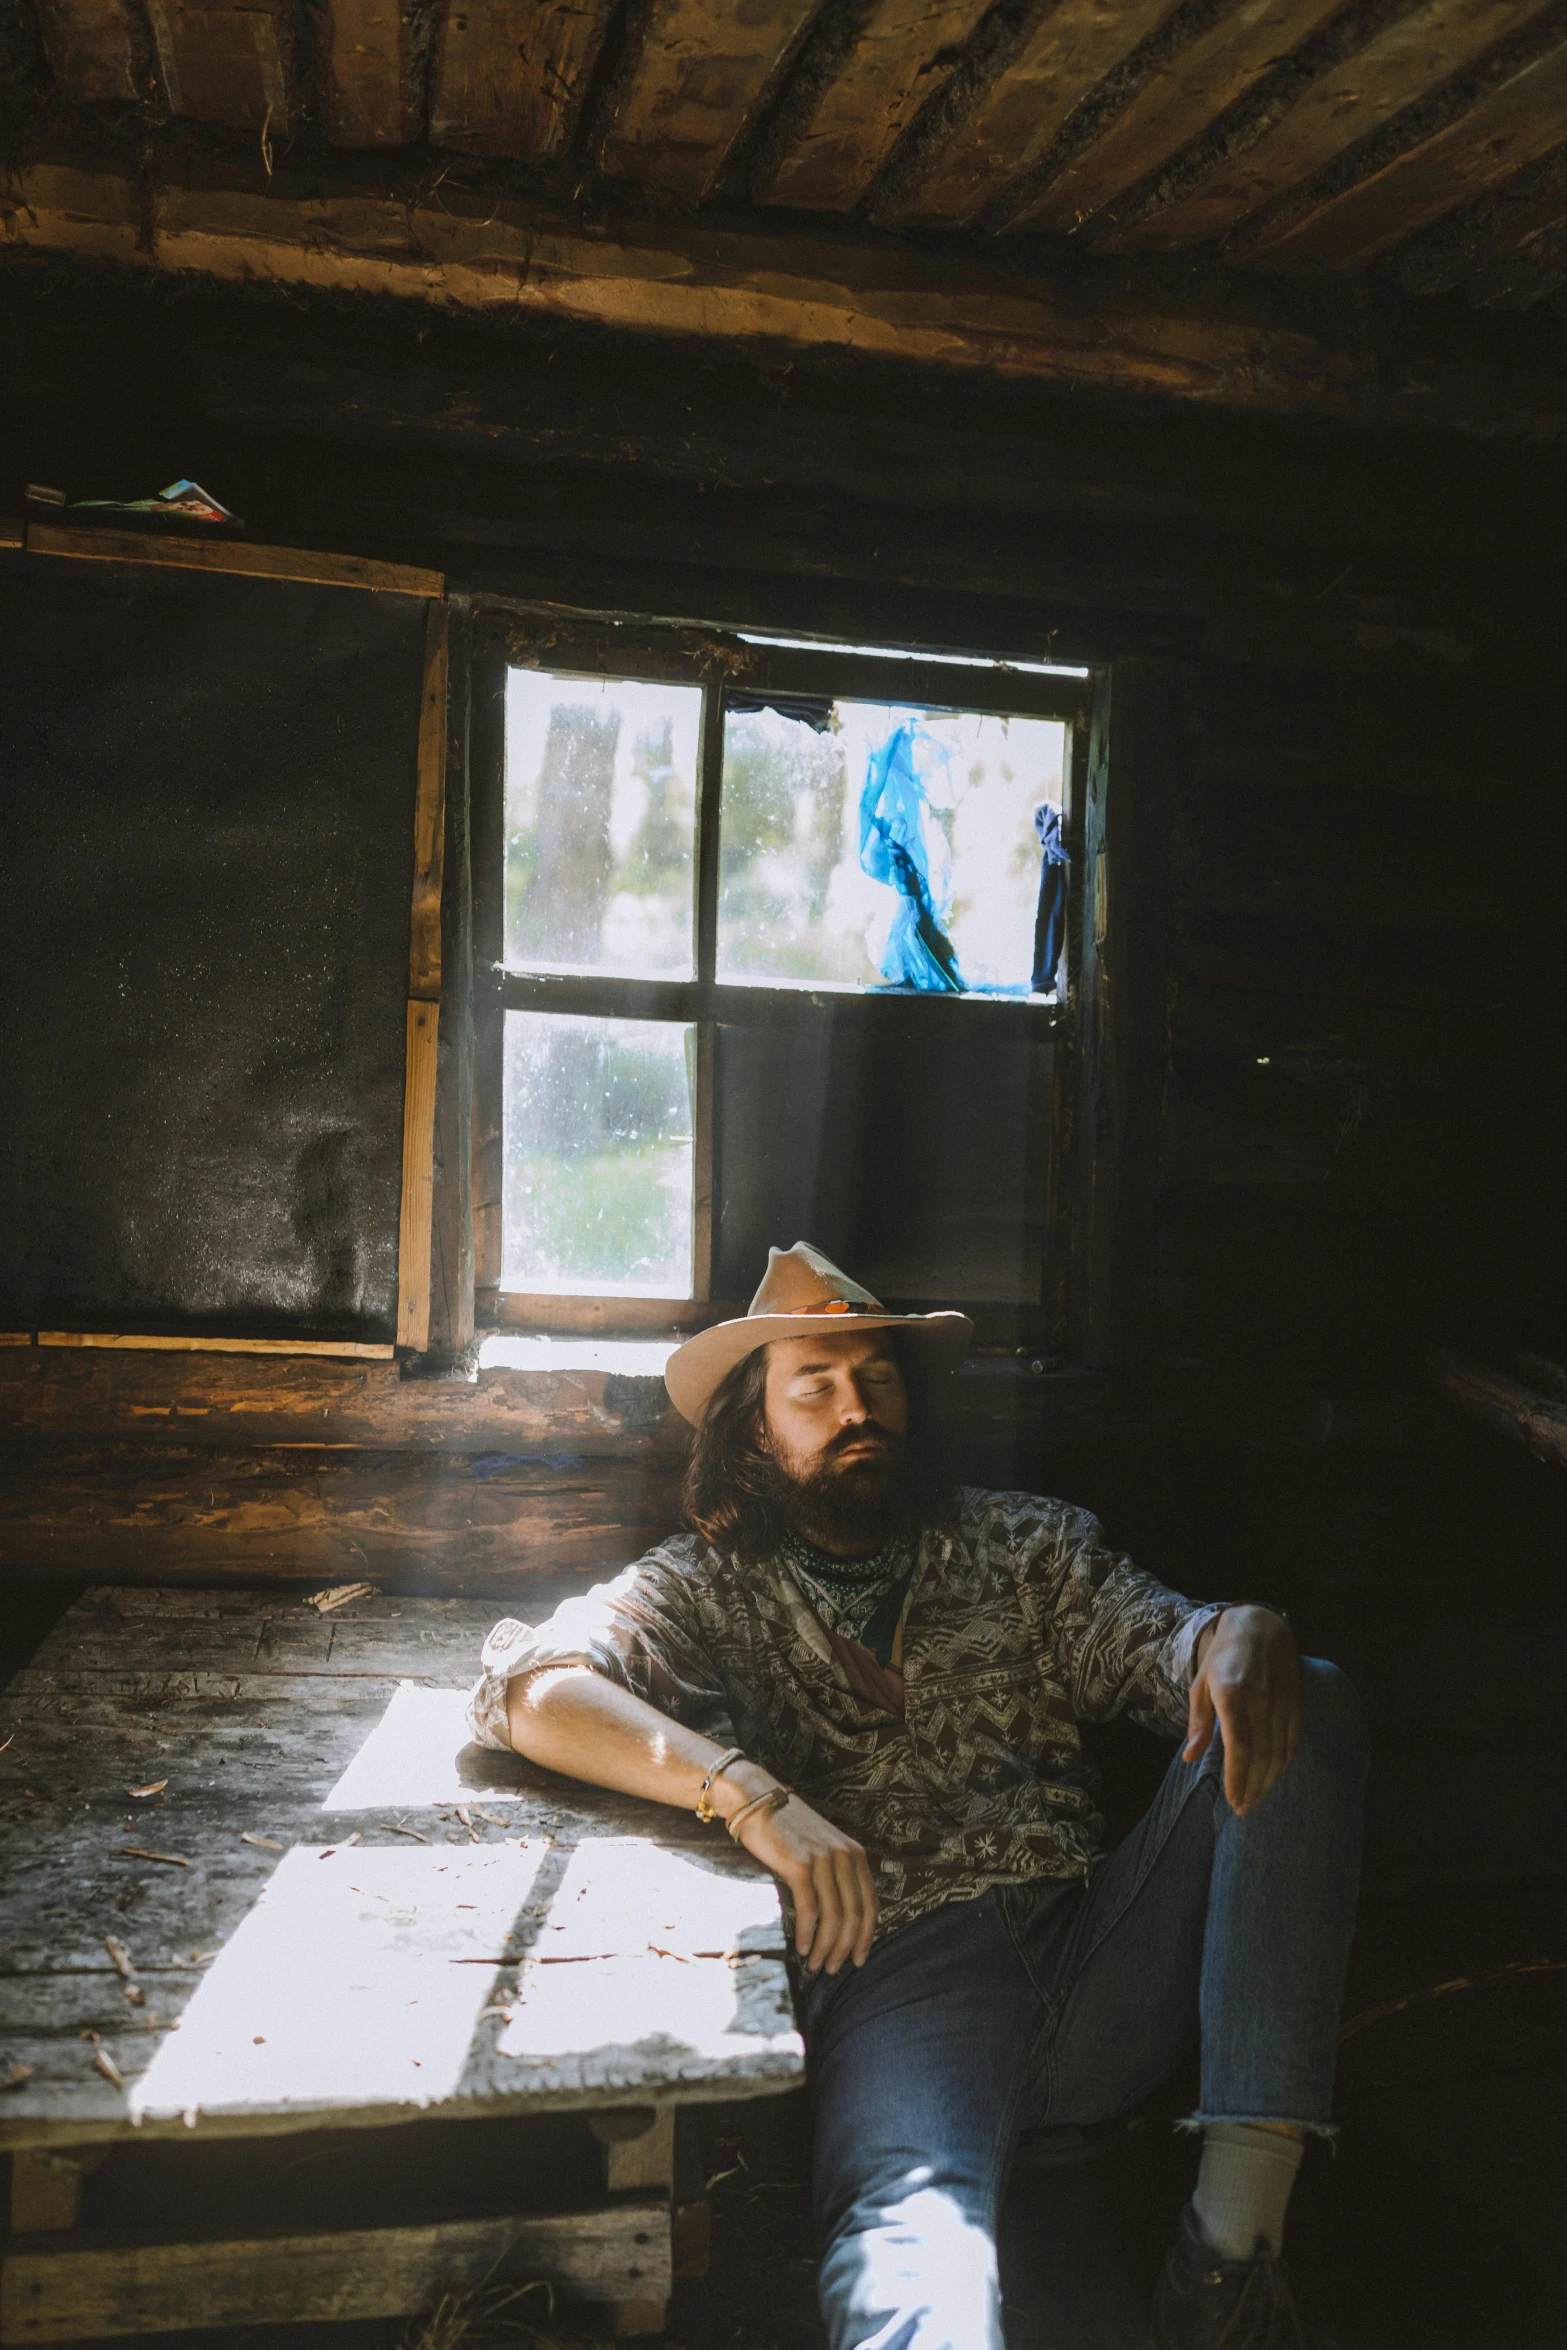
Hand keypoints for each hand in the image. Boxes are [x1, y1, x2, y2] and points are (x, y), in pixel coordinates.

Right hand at [731, 1788, 877, 1974]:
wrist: (756, 1800)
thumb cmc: (786, 1829)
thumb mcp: (822, 1847)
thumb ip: (835, 1873)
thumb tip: (839, 1916)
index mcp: (855, 1854)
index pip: (870, 1904)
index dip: (866, 1936)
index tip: (858, 1959)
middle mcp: (844, 1856)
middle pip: (854, 1915)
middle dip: (845, 1948)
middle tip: (833, 1968)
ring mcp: (823, 1860)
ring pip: (834, 1917)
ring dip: (826, 1947)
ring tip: (816, 1964)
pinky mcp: (800, 1865)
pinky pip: (810, 1910)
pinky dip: (808, 1934)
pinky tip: (802, 1948)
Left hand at [1184, 1606, 1301, 1815]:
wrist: (1260, 1627)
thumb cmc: (1223, 1659)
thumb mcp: (1201, 1685)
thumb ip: (1199, 1724)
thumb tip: (1191, 1758)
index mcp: (1232, 1694)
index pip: (1240, 1747)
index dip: (1238, 1778)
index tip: (1233, 1800)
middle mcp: (1260, 1700)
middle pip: (1260, 1756)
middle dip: (1252, 1787)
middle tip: (1242, 1809)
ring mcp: (1282, 1702)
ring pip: (1278, 1753)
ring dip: (1268, 1782)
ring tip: (1254, 1800)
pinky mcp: (1296, 1704)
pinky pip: (1292, 1742)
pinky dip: (1283, 1764)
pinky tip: (1272, 1777)